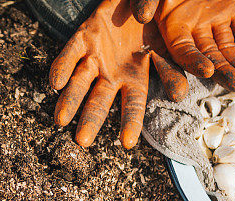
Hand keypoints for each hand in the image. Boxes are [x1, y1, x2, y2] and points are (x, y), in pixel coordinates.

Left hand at [50, 0, 188, 148]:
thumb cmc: (158, 23)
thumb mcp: (169, 46)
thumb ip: (172, 69)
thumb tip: (179, 95)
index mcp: (134, 79)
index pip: (132, 106)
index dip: (130, 123)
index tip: (127, 144)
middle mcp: (111, 73)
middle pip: (99, 101)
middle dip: (90, 120)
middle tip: (82, 141)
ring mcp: (95, 57)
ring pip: (79, 83)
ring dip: (70, 101)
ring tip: (61, 120)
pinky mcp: (83, 37)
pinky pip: (70, 53)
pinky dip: (61, 67)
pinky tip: (55, 83)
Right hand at [154, 0, 234, 90]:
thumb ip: (146, 2)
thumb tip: (141, 15)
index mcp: (171, 30)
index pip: (183, 52)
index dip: (194, 62)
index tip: (207, 70)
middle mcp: (192, 31)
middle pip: (207, 57)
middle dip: (222, 73)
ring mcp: (212, 22)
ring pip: (226, 48)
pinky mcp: (229, 11)